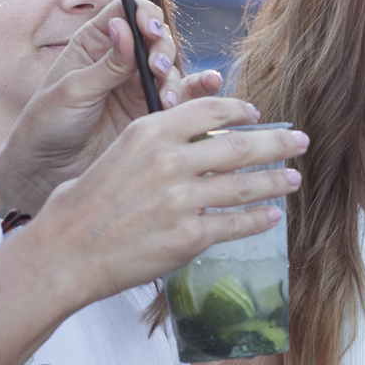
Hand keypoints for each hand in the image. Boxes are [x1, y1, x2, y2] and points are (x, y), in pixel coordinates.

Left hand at [0, 2, 184, 212]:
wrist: (49, 169)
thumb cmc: (49, 124)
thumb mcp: (73, 90)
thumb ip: (106, 63)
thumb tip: (124, 26)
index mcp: (95, 43)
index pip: (127, 12)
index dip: (143, 14)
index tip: (149, 30)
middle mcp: (122, 60)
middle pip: (156, 38)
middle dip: (163, 50)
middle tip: (157, 70)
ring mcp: (139, 85)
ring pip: (172, 68)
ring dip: (175, 79)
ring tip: (166, 101)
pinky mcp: (153, 111)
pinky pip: (183, 95)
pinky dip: (199, 89)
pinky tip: (211, 84)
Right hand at [16, 97, 302, 310]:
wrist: (65, 253)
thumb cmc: (81, 206)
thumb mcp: (116, 154)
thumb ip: (156, 145)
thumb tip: (192, 145)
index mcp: (149, 132)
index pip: (209, 110)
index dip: (240, 111)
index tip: (257, 115)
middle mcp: (170, 161)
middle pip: (239, 146)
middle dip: (276, 144)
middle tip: (300, 141)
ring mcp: (182, 199)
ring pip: (245, 186)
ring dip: (276, 181)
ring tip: (293, 179)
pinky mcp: (189, 236)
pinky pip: (236, 224)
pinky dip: (259, 219)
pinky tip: (273, 216)